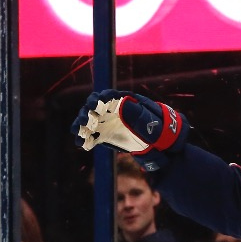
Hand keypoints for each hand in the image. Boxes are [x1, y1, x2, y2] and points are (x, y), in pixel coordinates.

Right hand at [70, 89, 189, 170]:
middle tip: (86, 119)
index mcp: (127, 101)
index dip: (102, 97)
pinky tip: (81, 145)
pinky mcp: (105, 135)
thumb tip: (122, 104)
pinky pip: (92, 135)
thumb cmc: (161, 130)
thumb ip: (139, 114)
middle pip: (95, 106)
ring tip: (77, 132)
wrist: (163, 146)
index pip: (111, 95)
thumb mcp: (153, 122)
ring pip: (90, 120)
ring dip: (81, 124)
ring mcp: (108, 122)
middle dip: (87, 110)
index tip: (96, 103)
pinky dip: (85, 139)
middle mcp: (114, 110)